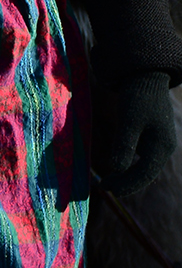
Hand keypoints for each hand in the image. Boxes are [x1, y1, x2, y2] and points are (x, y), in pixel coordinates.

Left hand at [97, 72, 177, 197]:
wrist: (146, 78)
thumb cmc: (138, 97)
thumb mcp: (129, 120)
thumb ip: (124, 144)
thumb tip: (117, 169)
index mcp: (162, 146)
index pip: (145, 173)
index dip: (127, 184)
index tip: (108, 189)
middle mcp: (164, 147)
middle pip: (146, 173)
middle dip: (126, 182)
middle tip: (104, 187)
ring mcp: (159, 143)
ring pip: (144, 166)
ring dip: (127, 175)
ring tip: (108, 181)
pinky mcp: (152, 138)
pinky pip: (142, 158)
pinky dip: (130, 164)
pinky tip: (117, 166)